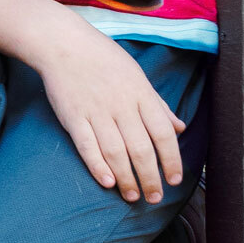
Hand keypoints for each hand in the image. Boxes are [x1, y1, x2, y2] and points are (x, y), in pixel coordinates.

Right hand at [33, 19, 184, 204]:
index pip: (163, 133)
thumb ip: (158, 104)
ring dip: (127, 178)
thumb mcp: (138, 76)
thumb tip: (179, 128)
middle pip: (141, 149)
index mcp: (141, 94)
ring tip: (132, 196)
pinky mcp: (73, 117)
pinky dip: (98, 166)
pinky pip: (87, 146)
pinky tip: (107, 182)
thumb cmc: (103, 59)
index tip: (174, 179)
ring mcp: (96, 112)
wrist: (64, 44)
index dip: (171, 159)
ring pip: (116, 152)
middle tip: (154, 197)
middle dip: (150, 177)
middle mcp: (121, 105)